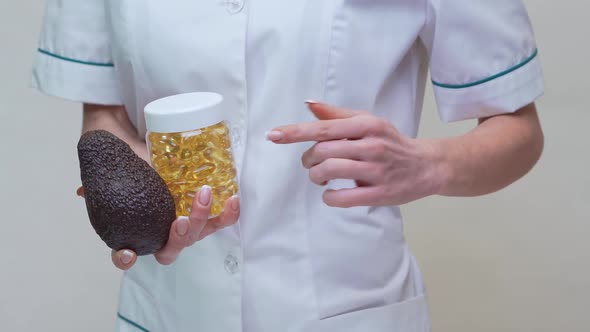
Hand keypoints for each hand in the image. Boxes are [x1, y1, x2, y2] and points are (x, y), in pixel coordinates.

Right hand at [77, 186, 239, 269]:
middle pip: (171, 248)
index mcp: (136, 234)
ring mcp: (186, 227)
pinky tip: (232, 199)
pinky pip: (219, 220)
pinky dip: (228, 214)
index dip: (125, 258)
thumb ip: (98, 184)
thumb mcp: (113, 175)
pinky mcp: (205, 214)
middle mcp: (162, 236)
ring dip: (202, 219)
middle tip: (178, 220)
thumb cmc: (130, 172)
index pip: (125, 255)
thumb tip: (83, 190)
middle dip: (177, 237)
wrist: (153, 155)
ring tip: (204, 195)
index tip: (126, 253)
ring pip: (196, 234)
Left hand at [266, 101, 442, 207]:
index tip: (273, 135)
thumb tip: (309, 104)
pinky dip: (329, 197)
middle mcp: (372, 145)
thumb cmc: (391, 142)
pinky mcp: (381, 194)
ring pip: (330, 171)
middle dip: (308, 159)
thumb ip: (337, 115)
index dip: (295, 132)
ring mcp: (377, 171)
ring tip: (320, 178)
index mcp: (367, 125)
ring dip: (316, 177)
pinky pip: (343, 198)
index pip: (324, 128)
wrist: (427, 166)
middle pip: (322, 151)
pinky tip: (331, 194)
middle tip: (311, 163)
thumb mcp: (368, 122)